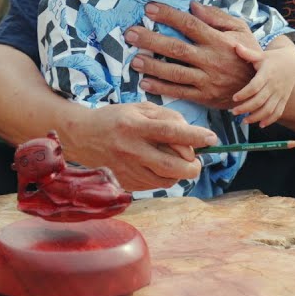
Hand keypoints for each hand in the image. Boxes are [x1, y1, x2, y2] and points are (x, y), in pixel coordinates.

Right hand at [58, 102, 215, 191]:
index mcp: (135, 126)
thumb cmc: (116, 119)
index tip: (213, 139)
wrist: (81, 136)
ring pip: (167, 180)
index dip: (195, 136)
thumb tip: (192, 138)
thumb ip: (168, 118)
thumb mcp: (140, 109)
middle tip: (197, 162)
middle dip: (193, 166)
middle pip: (172, 166)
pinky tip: (157, 167)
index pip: (171, 132)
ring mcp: (127, 170)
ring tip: (175, 162)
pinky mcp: (125, 183)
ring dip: (179, 173)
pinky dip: (164, 178)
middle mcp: (131, 150)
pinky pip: (155, 186)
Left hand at [126, 1, 259, 109]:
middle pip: (177, 49)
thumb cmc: (247, 52)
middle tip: (130, 34)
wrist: (260, 86)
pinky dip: (161, 89)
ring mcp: (208, 80)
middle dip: (151, 41)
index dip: (168, 16)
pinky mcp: (205, 97)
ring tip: (134, 60)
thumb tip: (193, 6)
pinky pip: (180, 93)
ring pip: (175, 73)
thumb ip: (217, 17)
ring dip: (153, 67)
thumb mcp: (240, 30)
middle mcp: (211, 60)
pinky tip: (145, 83)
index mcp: (219, 41)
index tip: (148, 9)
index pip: (190, 25)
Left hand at [231, 37, 294, 127]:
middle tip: (234, 112)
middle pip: (260, 100)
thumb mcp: (261, 54)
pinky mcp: (284, 99)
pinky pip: (278, 112)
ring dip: (256, 117)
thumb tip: (235, 46)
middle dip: (246, 108)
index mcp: (267, 73)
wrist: (293, 62)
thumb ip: (248, 53)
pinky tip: (260, 124)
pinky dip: (270, 120)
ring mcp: (280, 93)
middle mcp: (274, 85)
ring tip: (244, 121)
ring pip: (268, 109)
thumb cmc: (272, 58)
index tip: (234, 98)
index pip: (255, 86)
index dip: (245, 93)